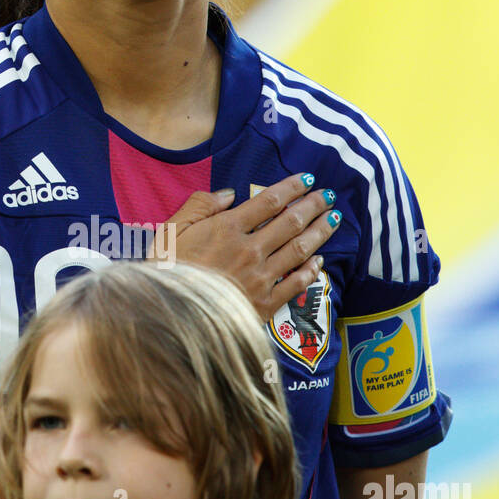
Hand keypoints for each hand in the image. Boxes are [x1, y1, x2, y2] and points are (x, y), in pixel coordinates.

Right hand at [146, 174, 339, 321]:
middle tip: (329, 195)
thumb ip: (199, 207)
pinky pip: (295, 284)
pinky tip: (319, 261)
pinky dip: (310, 271)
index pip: (268, 201)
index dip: (292, 187)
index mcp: (227, 229)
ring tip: (335, 219)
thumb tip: (229, 194)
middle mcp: (250, 250)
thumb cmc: (164, 274)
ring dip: (320, 232)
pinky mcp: (263, 304)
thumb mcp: (169, 232)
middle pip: (291, 222)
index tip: (307, 178)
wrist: (167, 319)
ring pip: (299, 249)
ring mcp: (260, 278)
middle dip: (313, 205)